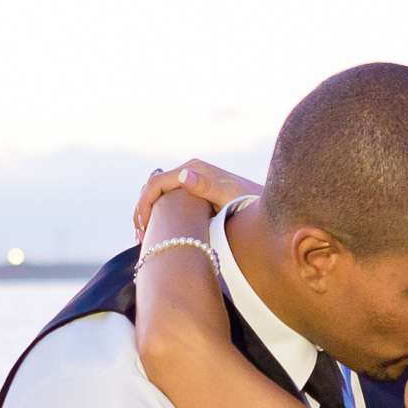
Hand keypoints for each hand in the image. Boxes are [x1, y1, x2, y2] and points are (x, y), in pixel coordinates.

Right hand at [133, 159, 264, 238]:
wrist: (267, 206)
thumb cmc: (250, 204)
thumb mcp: (228, 197)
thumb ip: (207, 187)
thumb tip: (184, 175)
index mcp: (193, 169)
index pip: (156, 183)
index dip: (144, 205)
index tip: (143, 229)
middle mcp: (190, 171)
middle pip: (153, 188)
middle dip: (142, 211)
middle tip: (139, 237)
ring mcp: (192, 180)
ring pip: (159, 194)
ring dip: (149, 214)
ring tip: (145, 238)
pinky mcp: (196, 191)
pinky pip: (170, 200)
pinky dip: (160, 215)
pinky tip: (159, 234)